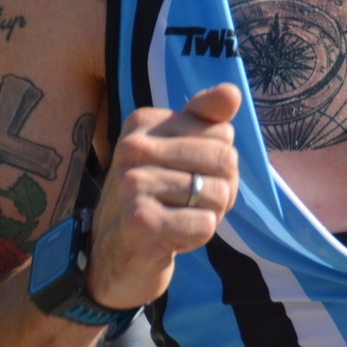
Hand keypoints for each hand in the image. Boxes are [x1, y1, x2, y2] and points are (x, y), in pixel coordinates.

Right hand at [86, 83, 240, 309]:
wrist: (113, 255)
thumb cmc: (156, 198)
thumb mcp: (180, 151)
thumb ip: (207, 118)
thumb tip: (232, 92)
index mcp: (143, 122)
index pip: (223, 133)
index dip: (218, 163)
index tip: (187, 176)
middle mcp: (133, 148)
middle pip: (226, 160)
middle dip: (220, 190)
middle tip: (185, 204)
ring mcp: (133, 184)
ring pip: (219, 194)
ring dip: (208, 216)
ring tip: (175, 220)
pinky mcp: (140, 222)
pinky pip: (205, 224)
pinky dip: (196, 238)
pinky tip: (168, 239)